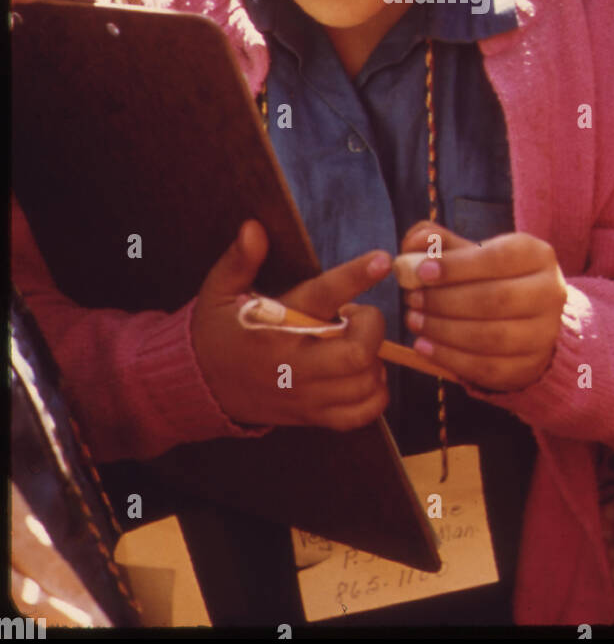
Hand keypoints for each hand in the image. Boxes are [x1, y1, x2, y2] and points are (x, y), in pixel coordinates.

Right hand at [192, 221, 390, 429]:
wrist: (200, 386)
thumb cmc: (218, 331)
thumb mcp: (219, 291)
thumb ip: (240, 259)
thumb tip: (253, 227)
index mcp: (276, 325)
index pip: (321, 297)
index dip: (354, 277)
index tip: (382, 260)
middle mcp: (294, 363)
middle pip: (357, 353)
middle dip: (373, 328)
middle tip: (359, 317)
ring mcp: (304, 394)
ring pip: (364, 383)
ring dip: (374, 359)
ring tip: (356, 343)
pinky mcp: (311, 416)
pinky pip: (360, 414)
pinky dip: (374, 394)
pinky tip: (363, 374)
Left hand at [397, 222, 566, 390]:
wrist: (526, 318)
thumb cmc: (490, 276)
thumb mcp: (470, 252)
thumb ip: (439, 243)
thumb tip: (415, 243)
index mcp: (537, 255)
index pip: (498, 258)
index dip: (457, 266)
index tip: (421, 272)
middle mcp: (550, 293)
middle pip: (494, 300)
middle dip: (445, 301)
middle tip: (412, 299)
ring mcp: (544, 333)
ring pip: (490, 337)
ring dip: (444, 330)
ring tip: (414, 321)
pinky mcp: (531, 365)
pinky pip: (487, 367)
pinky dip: (450, 358)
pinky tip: (424, 346)